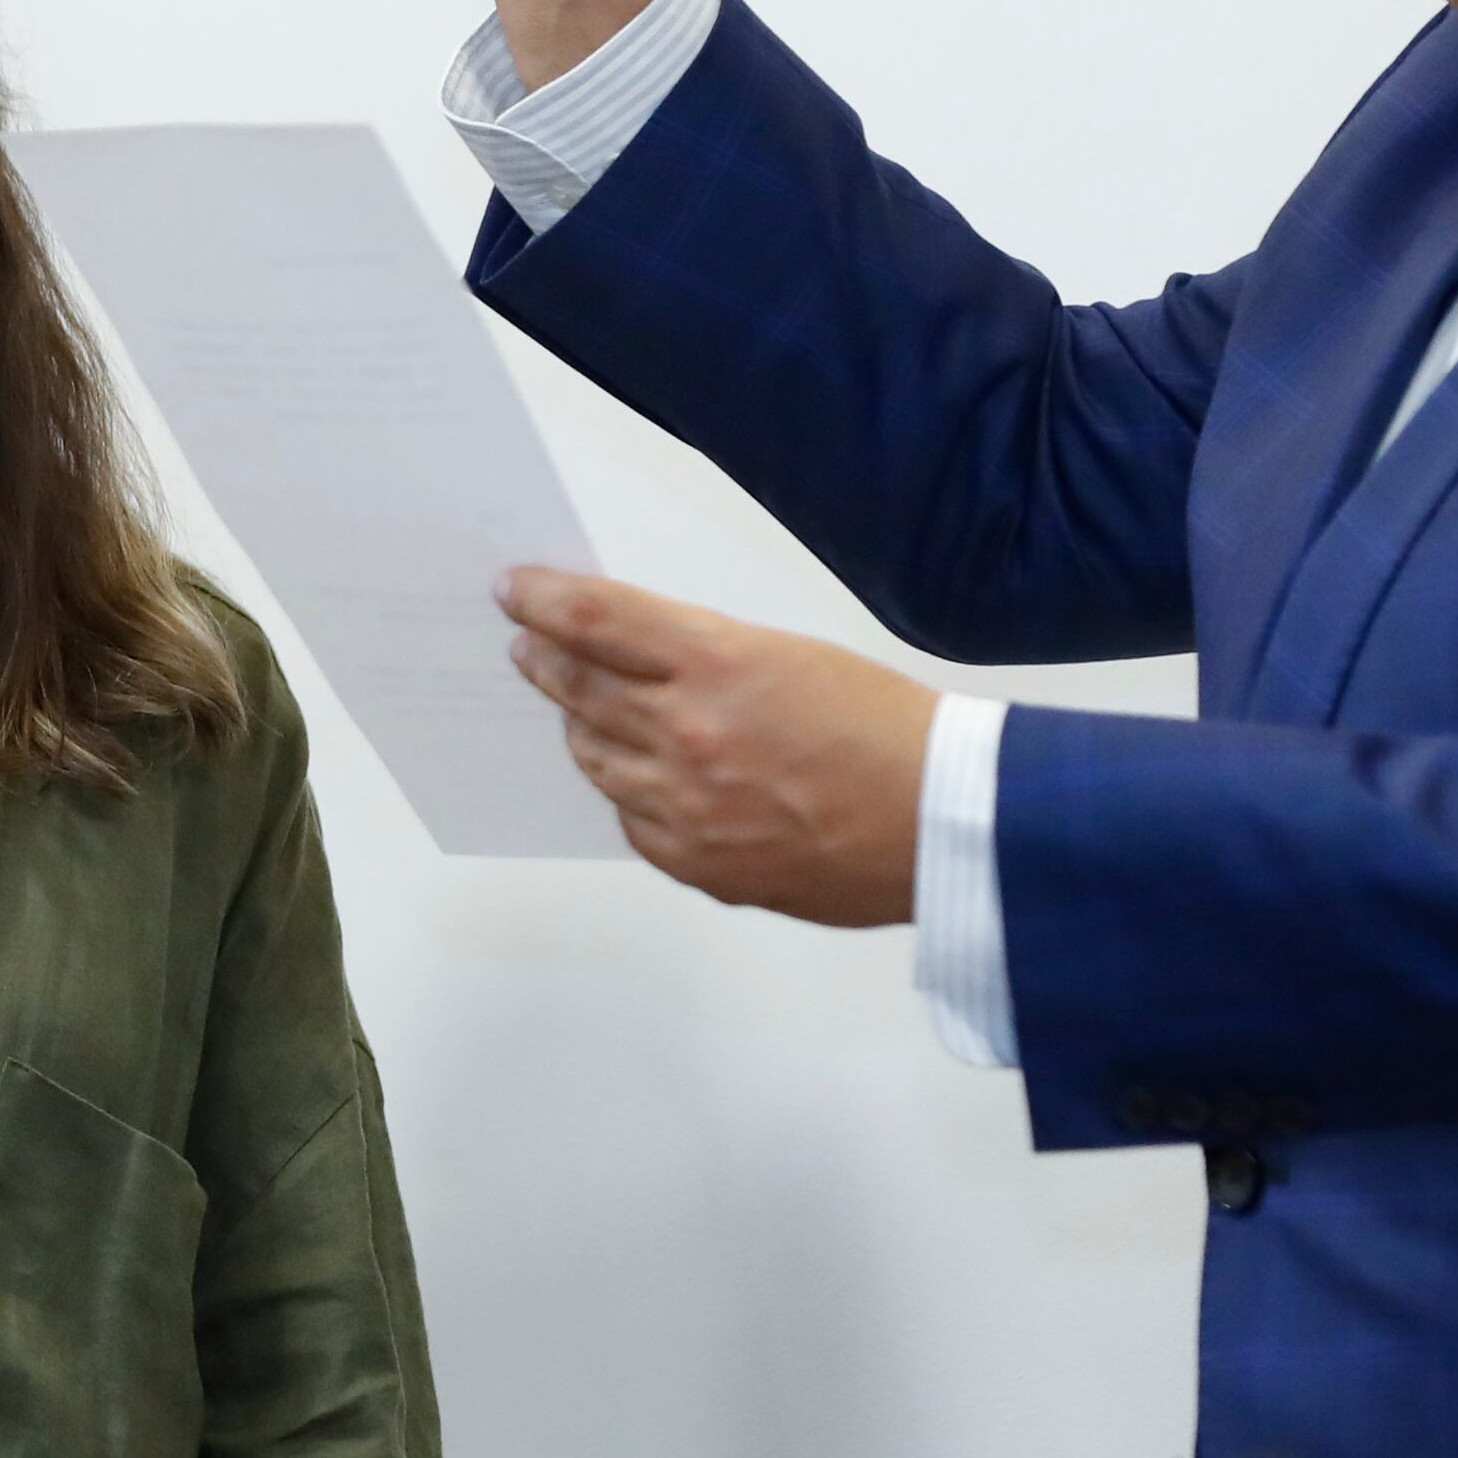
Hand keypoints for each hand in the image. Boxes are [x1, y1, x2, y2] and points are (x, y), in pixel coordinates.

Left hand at [500, 569, 930, 924]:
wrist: (942, 822)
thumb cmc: (887, 730)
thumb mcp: (791, 656)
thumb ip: (706, 657)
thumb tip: (641, 659)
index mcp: (717, 663)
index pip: (595, 620)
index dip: (542, 601)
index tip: (514, 592)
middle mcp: (688, 733)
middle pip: (580, 689)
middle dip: (545, 663)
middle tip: (527, 650)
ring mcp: (687, 807)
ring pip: (597, 761)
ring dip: (581, 730)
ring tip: (577, 715)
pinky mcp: (699, 864)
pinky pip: (633, 823)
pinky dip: (629, 796)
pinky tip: (637, 781)